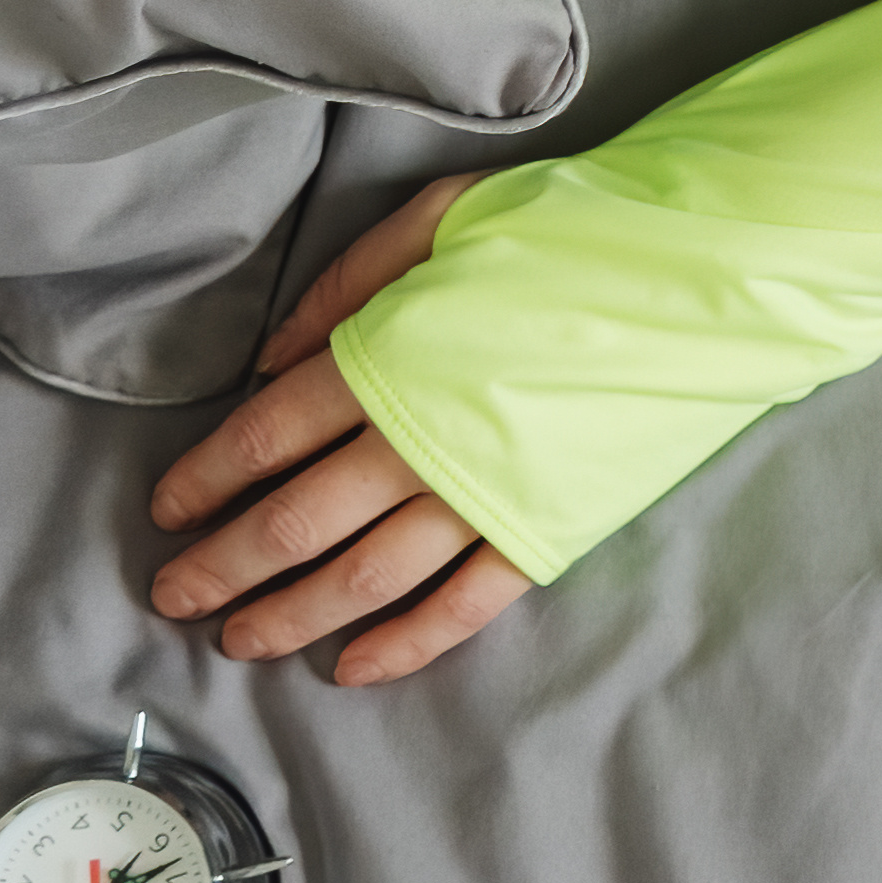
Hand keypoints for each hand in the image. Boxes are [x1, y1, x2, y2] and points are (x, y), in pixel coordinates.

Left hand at [144, 178, 530, 684]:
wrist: (712, 270)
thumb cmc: (577, 228)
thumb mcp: (446, 216)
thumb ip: (349, 284)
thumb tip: (272, 360)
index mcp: (388, 359)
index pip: (265, 437)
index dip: (206, 477)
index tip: (169, 508)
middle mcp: (421, 440)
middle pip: (293, 523)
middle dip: (222, 566)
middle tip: (175, 595)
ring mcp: (486, 495)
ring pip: (363, 578)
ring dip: (291, 615)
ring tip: (241, 638)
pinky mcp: (548, 527)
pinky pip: (464, 606)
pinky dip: (406, 645)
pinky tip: (355, 666)